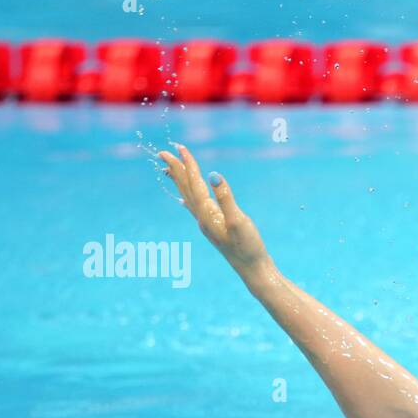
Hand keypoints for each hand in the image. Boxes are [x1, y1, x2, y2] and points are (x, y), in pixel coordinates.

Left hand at [159, 144, 268, 272]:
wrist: (253, 270)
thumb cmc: (249, 247)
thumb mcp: (239, 221)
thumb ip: (226, 198)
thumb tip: (214, 175)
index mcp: (207, 214)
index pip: (194, 183)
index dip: (187, 164)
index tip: (179, 147)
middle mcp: (202, 218)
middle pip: (185, 189)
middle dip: (176, 170)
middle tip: (164, 152)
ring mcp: (206, 224)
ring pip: (188, 197)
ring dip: (179, 181)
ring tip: (168, 169)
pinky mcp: (213, 229)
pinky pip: (195, 208)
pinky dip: (188, 198)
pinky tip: (185, 199)